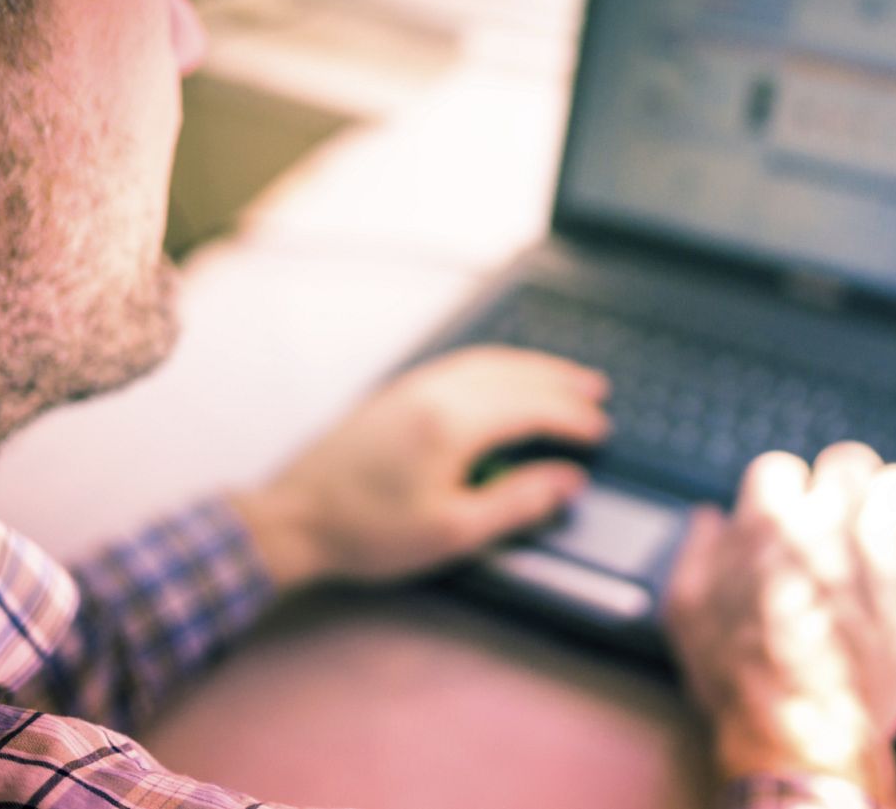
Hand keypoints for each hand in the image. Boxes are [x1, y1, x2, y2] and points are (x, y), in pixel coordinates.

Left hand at [230, 346, 609, 586]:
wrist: (294, 518)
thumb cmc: (370, 533)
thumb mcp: (453, 532)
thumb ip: (517, 503)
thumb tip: (568, 482)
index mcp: (454, 423)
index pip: (532, 409)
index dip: (572, 418)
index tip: (600, 431)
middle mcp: (436, 391)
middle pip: (514, 374)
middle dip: (560, 383)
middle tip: (597, 393)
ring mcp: (413, 386)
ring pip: (488, 362)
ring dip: (532, 367)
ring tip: (563, 379)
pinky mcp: (396, 392)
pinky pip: (463, 363)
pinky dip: (499, 365)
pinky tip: (506, 378)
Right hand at [662, 444, 895, 805]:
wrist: (800, 731)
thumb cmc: (738, 676)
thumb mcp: (686, 611)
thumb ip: (696, 552)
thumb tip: (708, 518)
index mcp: (769, 523)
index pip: (779, 468)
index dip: (778, 492)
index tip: (780, 517)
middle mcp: (828, 526)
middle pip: (848, 460)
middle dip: (839, 480)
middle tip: (835, 510)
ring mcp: (878, 556)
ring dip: (891, 500)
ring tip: (882, 524)